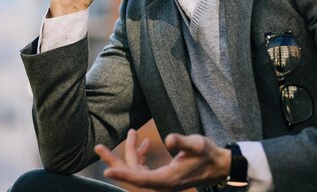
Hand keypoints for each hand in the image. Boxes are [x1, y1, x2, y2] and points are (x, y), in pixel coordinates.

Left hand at [95, 131, 230, 191]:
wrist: (218, 166)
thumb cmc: (208, 154)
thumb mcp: (197, 144)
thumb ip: (182, 142)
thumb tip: (169, 138)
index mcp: (167, 179)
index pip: (139, 178)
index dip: (122, 174)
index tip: (106, 171)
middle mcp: (161, 183)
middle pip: (132, 174)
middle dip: (114, 161)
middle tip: (98, 147)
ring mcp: (161, 181)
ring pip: (136, 170)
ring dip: (130, 152)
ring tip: (130, 133)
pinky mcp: (162, 177)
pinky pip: (144, 168)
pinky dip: (140, 155)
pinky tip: (143, 143)